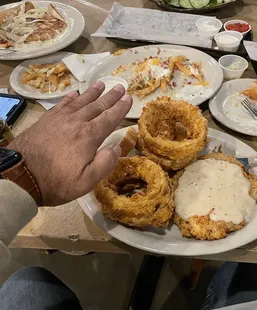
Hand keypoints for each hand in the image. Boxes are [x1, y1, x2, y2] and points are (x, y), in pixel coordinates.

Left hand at [8, 81, 131, 205]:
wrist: (20, 176)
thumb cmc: (56, 181)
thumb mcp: (86, 181)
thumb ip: (105, 163)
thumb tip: (117, 147)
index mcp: (89, 136)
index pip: (109, 118)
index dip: (120, 108)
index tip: (129, 98)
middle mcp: (77, 122)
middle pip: (97, 106)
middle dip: (111, 97)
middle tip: (120, 87)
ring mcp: (60, 119)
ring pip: (81, 102)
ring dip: (93, 93)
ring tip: (102, 84)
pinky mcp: (47, 120)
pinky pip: (62, 104)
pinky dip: (71, 97)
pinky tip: (75, 93)